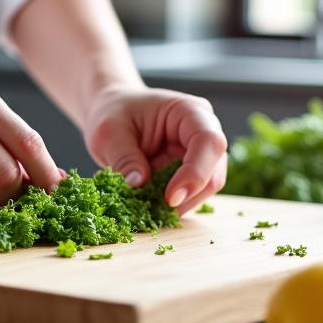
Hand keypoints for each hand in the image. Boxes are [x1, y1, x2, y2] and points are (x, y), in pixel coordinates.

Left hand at [82, 86, 227, 213]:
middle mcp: (203, 132)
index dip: (196, 173)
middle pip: (213, 173)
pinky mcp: (190, 173)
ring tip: (145, 206)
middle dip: (186, 197)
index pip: (209, 142)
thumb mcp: (109, 132)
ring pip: (204, 191)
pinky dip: (170, 206)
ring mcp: (200, 154)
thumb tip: (138, 185)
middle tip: (153, 212)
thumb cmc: (113, 112)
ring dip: (177, 205)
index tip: (170, 198)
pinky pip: (189, 197)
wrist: (111, 112)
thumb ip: (124, 158)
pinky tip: (149, 205)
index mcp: (189, 111)